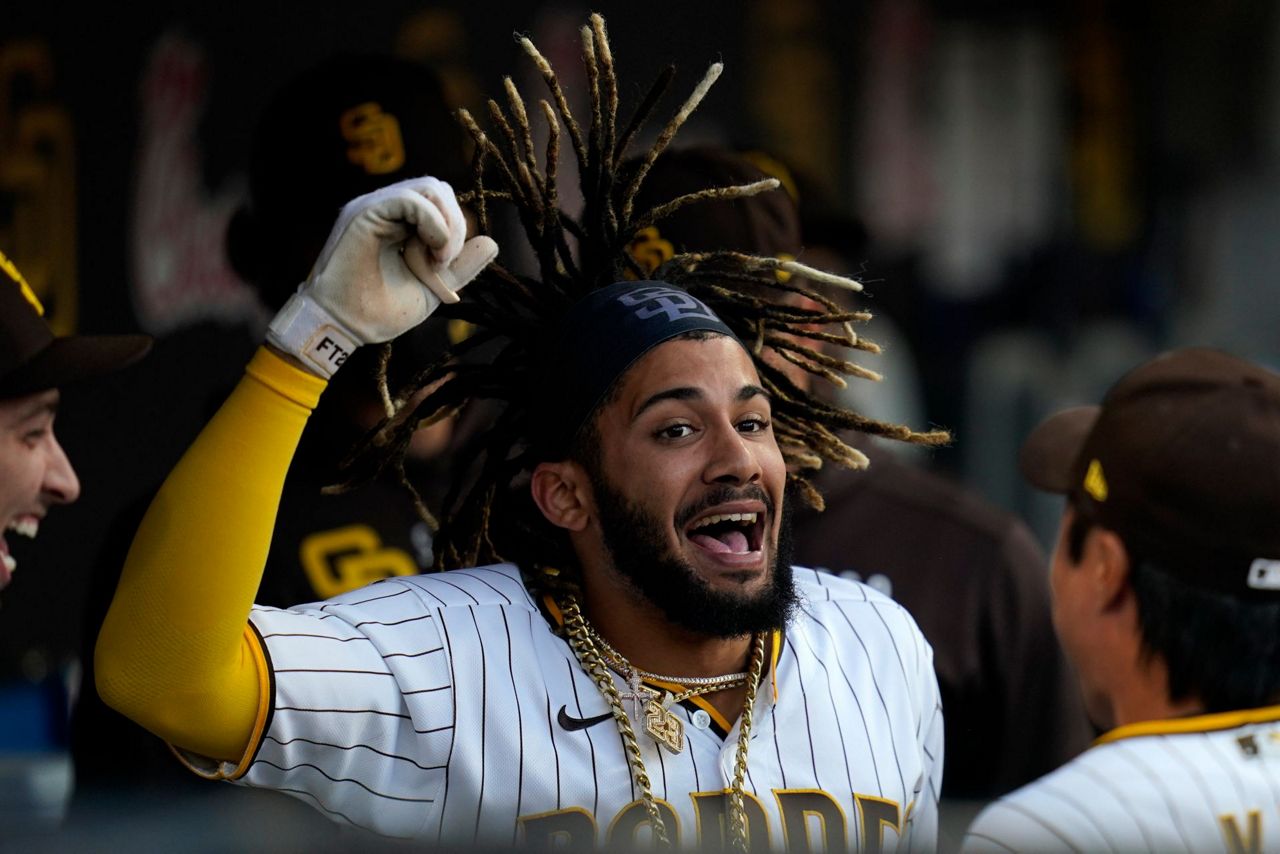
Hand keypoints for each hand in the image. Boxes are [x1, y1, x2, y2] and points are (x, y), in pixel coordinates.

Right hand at [267, 176, 497, 375]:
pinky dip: (433, 223)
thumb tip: (493, 242)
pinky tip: (431, 251)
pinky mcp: (366, 212)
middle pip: (439, 189)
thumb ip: (461, 266)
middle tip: (445, 262)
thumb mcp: (433, 287)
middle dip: (455, 225)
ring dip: (447, 226)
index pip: (441, 202)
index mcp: (399, 221)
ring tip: (438, 260)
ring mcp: (374, 206)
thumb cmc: (379, 311)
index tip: (446, 267)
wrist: (344, 328)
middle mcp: (386, 208)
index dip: (456, 229)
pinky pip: (411, 199)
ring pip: (430, 188)